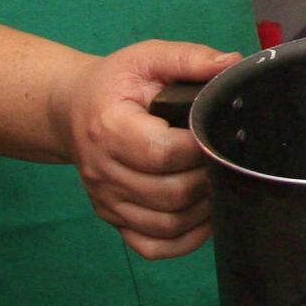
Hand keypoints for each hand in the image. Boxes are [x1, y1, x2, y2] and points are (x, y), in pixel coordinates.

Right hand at [50, 40, 233, 259]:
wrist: (73, 109)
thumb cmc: (115, 84)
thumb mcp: (147, 58)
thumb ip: (190, 58)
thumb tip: (233, 64)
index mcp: (110, 128)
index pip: (163, 153)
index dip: (200, 148)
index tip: (217, 134)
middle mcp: (103, 171)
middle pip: (170, 194)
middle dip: (208, 180)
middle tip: (224, 161)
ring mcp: (106, 200)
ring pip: (166, 225)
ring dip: (203, 212)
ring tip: (218, 186)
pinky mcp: (113, 218)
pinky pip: (151, 247)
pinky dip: (184, 242)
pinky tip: (202, 218)